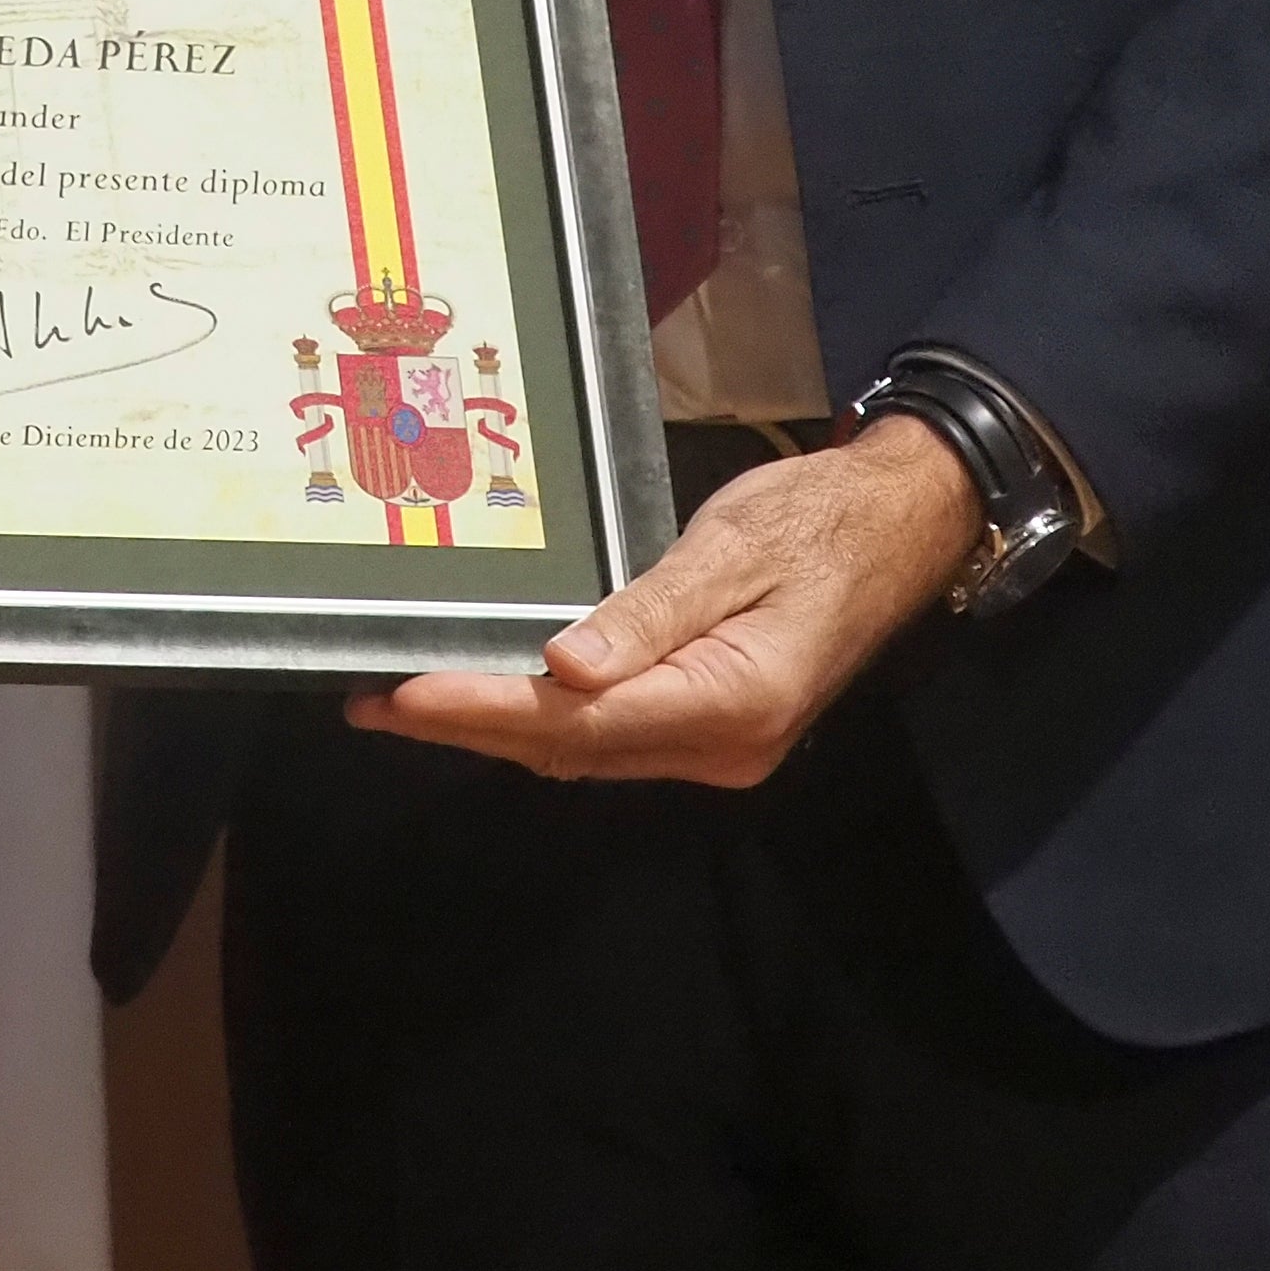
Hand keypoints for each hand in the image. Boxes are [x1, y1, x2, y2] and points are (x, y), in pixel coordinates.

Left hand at [350, 415, 979, 787]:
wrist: (898, 527)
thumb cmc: (819, 521)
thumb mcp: (733, 548)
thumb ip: (649, 613)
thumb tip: (561, 669)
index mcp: (733, 703)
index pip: (579, 720)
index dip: (483, 711)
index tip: (402, 694)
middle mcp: (722, 746)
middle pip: (571, 747)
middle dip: (468, 726)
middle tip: (372, 698)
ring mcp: (718, 746)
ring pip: (584, 749)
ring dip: (496, 728)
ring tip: (404, 699)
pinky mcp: (711, 726)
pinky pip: (610, 736)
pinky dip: (543, 719)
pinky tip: (489, 696)